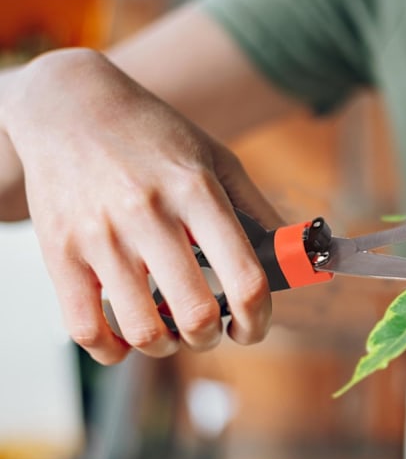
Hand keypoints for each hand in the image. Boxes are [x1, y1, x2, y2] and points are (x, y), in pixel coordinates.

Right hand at [0, 48, 280, 363]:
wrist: (70, 106)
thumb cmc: (154, 135)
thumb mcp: (216, 159)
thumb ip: (257, 210)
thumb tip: (293, 258)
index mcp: (196, 191)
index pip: (246, 279)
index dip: (259, 319)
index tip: (251, 328)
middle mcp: (148, 214)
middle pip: (197, 314)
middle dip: (212, 336)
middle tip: (210, 328)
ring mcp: (100, 236)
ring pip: (143, 330)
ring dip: (168, 346)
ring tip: (170, 331)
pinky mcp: (60, 253)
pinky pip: (86, 331)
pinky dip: (113, 351)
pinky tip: (128, 339)